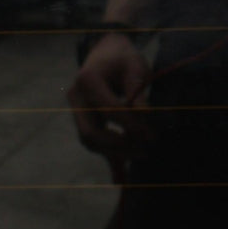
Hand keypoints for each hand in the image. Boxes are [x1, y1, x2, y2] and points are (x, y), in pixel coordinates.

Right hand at [66, 33, 150, 161]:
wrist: (106, 53)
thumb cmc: (123, 58)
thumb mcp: (135, 67)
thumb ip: (137, 91)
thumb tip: (144, 116)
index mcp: (88, 80)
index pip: (109, 110)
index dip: (131, 126)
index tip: (151, 136)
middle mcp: (76, 97)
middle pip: (90, 133)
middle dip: (118, 146)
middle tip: (144, 151)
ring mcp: (75, 109)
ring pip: (89, 141)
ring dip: (114, 153)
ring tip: (140, 154)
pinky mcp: (82, 118)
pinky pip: (93, 141)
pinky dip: (108, 155)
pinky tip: (121, 175)